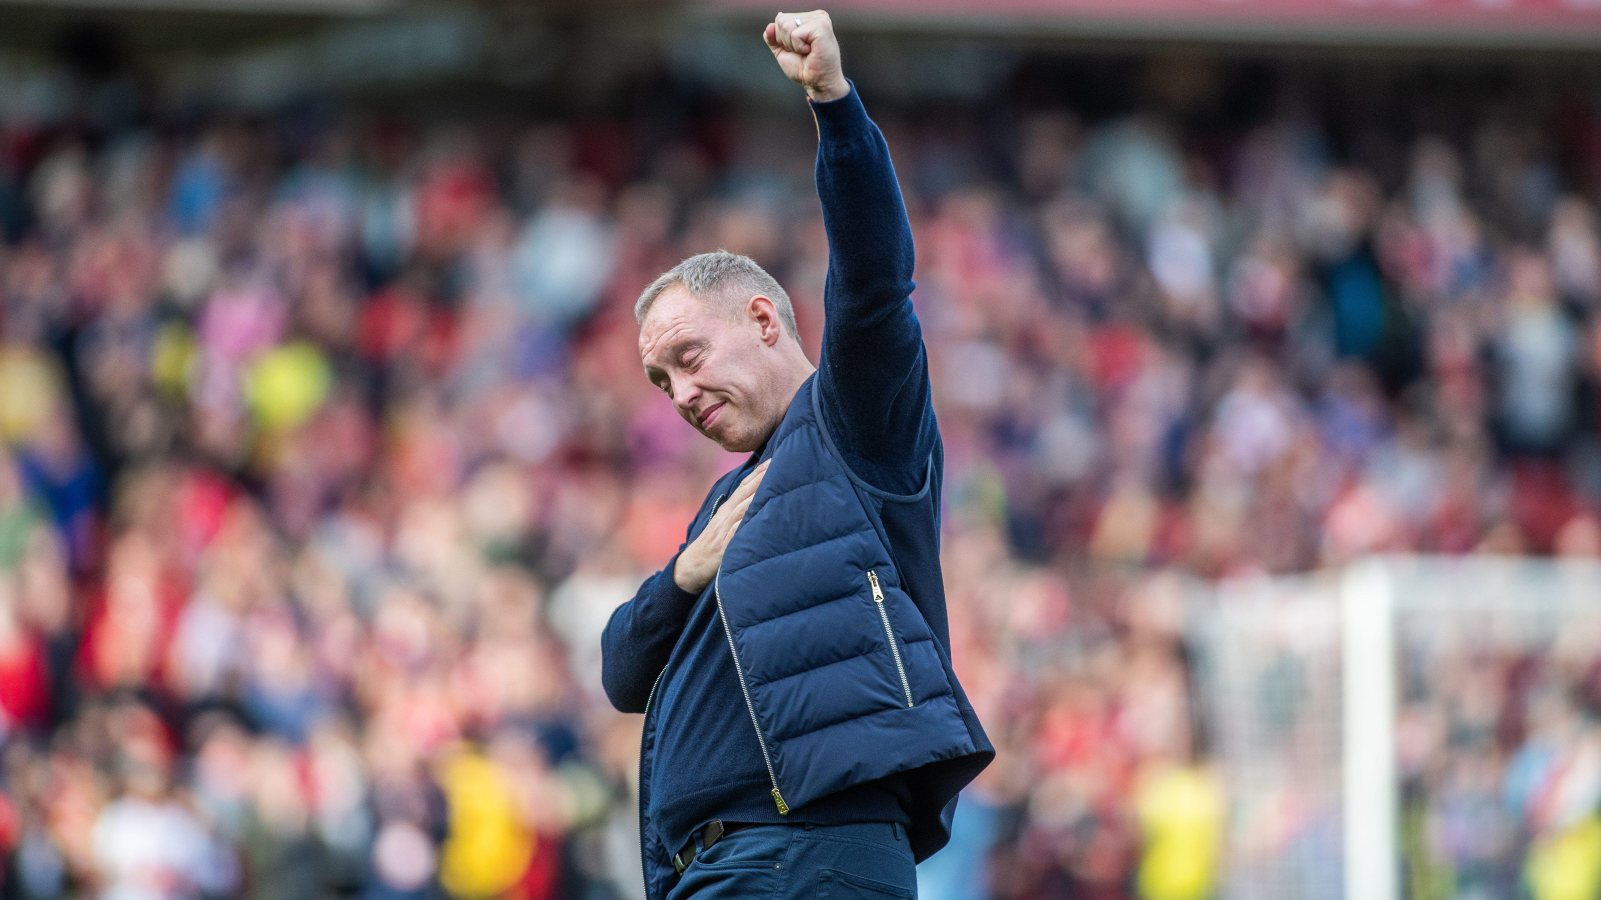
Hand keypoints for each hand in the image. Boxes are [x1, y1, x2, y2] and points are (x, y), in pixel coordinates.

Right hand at [673, 461, 770, 592]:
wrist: (691, 567)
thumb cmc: (712, 546)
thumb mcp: (723, 525)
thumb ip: (739, 513)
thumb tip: (757, 501)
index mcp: (727, 510)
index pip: (744, 486)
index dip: (758, 472)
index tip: (774, 458)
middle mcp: (726, 516)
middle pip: (745, 492)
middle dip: (761, 476)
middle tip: (779, 461)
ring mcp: (725, 530)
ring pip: (743, 508)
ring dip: (757, 494)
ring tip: (773, 482)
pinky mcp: (724, 546)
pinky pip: (736, 533)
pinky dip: (746, 523)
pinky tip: (758, 515)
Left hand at [763, 10, 849, 102]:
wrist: (818, 83)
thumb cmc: (804, 68)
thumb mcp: (783, 51)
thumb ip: (773, 38)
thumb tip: (769, 27)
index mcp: (808, 18)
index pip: (780, 19)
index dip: (782, 39)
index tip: (798, 49)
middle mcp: (816, 16)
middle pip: (781, 20)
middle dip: (785, 41)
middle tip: (802, 52)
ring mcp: (820, 19)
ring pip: (786, 26)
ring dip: (792, 45)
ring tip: (807, 51)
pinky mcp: (822, 27)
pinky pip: (795, 34)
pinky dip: (798, 47)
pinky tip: (811, 51)